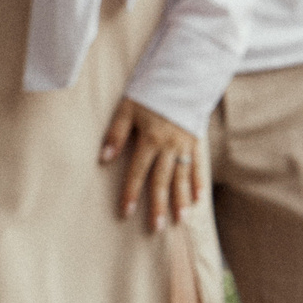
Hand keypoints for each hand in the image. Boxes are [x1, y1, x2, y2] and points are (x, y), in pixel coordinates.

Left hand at [100, 97, 198, 231]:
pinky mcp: (198, 140)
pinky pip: (199, 165)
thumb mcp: (127, 107)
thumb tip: (103, 158)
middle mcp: (171, 146)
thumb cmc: (151, 90)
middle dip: (158, 205)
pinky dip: (199, 183)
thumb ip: (116, 133)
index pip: (138, 172)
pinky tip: (198, 199)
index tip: (125, 212)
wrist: (184, 74)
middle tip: (155, 228)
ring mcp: (186, 145)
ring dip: (180, 200)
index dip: (131, 193)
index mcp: (151, 139)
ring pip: (183, 177)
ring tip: (179, 221)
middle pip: (162, 181)